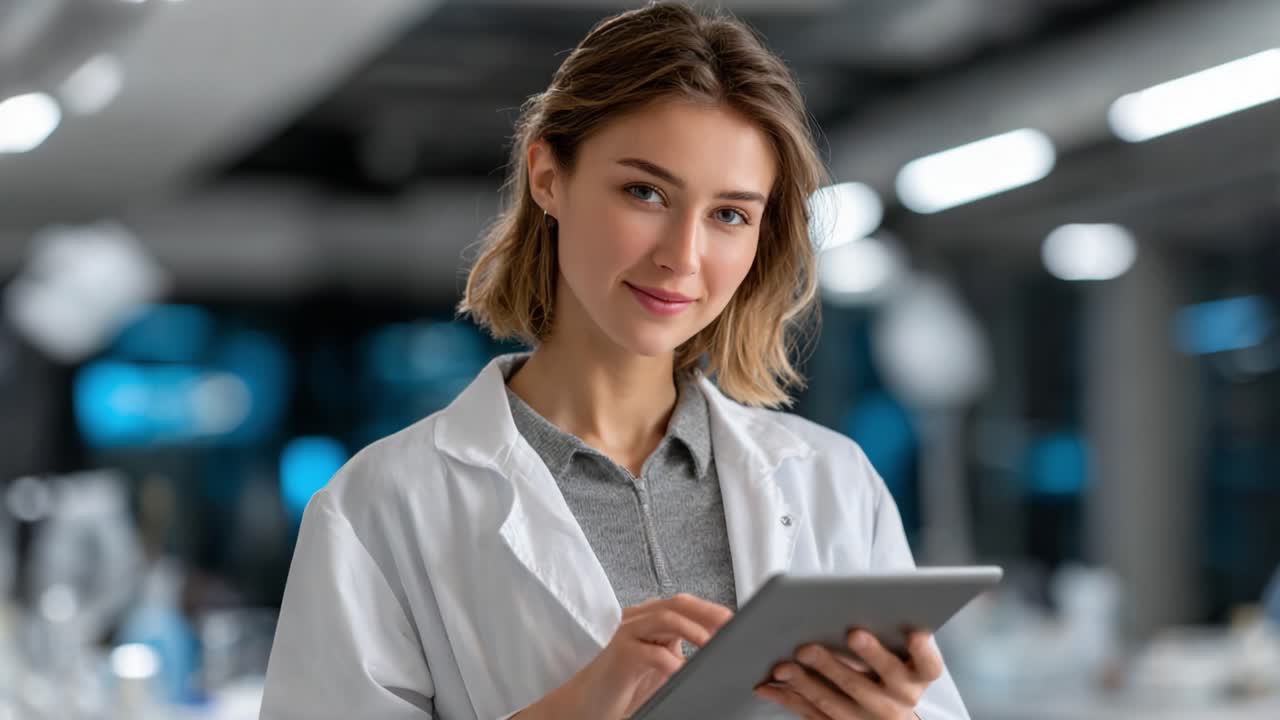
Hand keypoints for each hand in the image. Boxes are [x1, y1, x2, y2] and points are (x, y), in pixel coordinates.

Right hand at [516, 594, 733, 719]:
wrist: (586, 706)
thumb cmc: (625, 688)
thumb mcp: (662, 667)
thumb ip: (684, 654)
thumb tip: (722, 652)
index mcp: (650, 620)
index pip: (685, 604)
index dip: (711, 610)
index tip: (737, 621)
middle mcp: (637, 620)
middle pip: (678, 603)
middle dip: (708, 612)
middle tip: (732, 626)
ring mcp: (626, 634)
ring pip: (665, 618)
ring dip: (694, 630)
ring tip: (712, 644)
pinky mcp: (620, 655)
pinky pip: (651, 653)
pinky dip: (672, 662)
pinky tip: (683, 672)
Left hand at [753, 629, 941, 719]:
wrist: (889, 716)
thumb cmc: (890, 668)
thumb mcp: (901, 654)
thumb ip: (886, 631)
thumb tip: (856, 603)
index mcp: (916, 677)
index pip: (928, 665)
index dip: (922, 650)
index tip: (914, 633)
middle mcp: (896, 702)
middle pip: (867, 685)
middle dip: (840, 665)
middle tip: (818, 644)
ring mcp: (867, 719)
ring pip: (834, 703)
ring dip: (806, 683)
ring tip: (784, 665)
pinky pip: (811, 714)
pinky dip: (788, 698)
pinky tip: (768, 684)